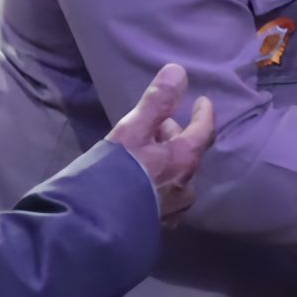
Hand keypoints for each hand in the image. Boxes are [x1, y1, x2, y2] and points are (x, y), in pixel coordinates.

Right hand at [105, 64, 215, 224]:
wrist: (92, 225)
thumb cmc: (114, 172)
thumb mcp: (132, 130)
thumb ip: (156, 102)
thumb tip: (179, 71)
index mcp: (184, 161)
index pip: (204, 131)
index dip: (203, 114)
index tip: (201, 102)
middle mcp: (185, 187)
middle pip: (189, 153)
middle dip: (176, 136)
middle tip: (157, 125)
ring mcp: (173, 209)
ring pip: (177, 176)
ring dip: (167, 160)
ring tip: (147, 152)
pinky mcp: (157, 224)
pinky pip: (166, 196)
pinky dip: (159, 181)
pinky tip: (143, 182)